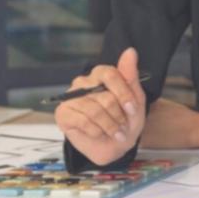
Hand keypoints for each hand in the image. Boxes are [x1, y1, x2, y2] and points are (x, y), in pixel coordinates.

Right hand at [55, 47, 145, 166]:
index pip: (110, 74)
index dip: (123, 94)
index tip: (132, 109)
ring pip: (95, 111)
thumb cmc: (125, 121)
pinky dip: (96, 132)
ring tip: (115, 132)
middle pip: (105, 97)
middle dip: (119, 116)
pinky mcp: (63, 113)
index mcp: (100, 75)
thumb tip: (130, 51)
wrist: (115, 146)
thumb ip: (131, 76)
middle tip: (122, 126)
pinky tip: (98, 133)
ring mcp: (71, 98)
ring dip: (110, 126)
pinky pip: (83, 121)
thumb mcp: (135, 100)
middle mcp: (83, 83)